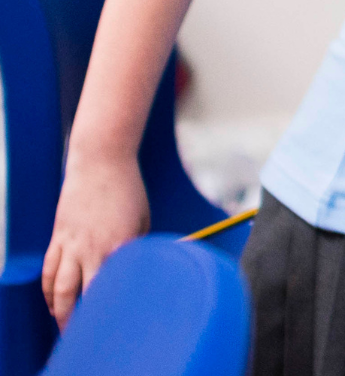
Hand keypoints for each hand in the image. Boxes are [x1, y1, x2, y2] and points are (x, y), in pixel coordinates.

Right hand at [44, 153, 150, 323]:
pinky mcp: (58, 236)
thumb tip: (137, 271)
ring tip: (63, 325)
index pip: (110, 289)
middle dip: (78, 320)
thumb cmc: (129, 190)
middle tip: (82, 336)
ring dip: (58, 310)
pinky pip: (50, 269)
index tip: (112, 326)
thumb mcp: (143, 221)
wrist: (101, 161)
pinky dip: (49, 289)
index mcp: (118, 245)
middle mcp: (91, 248)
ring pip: (58, 287)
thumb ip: (136, 248)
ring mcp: (70, 243)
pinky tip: (52, 301)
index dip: (108, 310)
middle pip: (79, 295)